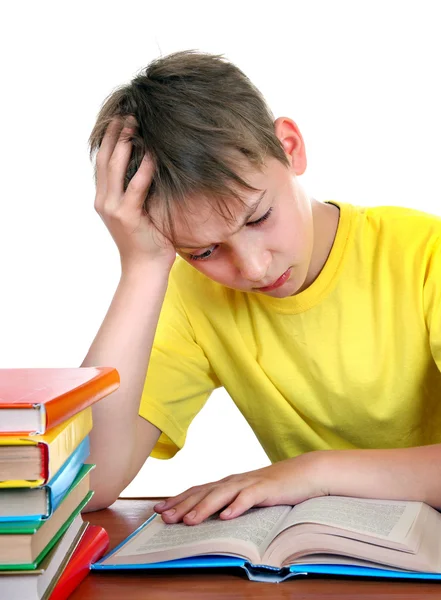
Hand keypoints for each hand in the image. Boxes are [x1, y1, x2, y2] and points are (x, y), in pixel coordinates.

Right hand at [94, 117, 175, 271]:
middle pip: (105, 159)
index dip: (108, 139)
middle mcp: (104, 201)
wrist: (144, 269)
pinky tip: (152, 153)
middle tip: (126, 113)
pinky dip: (144, 168)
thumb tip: (148, 166)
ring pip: (115, 168)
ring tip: (134, 124)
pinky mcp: (127, 216)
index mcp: (104, 199)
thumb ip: (135, 191)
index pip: (103, 162)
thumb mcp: (137, 212)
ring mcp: (113, 208)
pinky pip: (136, 187)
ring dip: (124, 143)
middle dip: (114, 134)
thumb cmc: (147, 241)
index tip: (118, 119)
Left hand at [154, 452, 326, 525]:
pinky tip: (227, 516)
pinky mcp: (267, 488)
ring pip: (222, 494)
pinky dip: (237, 506)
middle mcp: (234, 481)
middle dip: (182, 505)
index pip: (198, 490)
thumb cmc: (275, 486)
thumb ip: (230, 501)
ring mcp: (250, 483)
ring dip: (204, 507)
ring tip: (189, 521)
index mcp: (228, 483)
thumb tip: (211, 517)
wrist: (304, 473)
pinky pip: (249, 497)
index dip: (178, 499)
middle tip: (164, 517)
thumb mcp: (248, 494)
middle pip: (204, 492)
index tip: (158, 509)